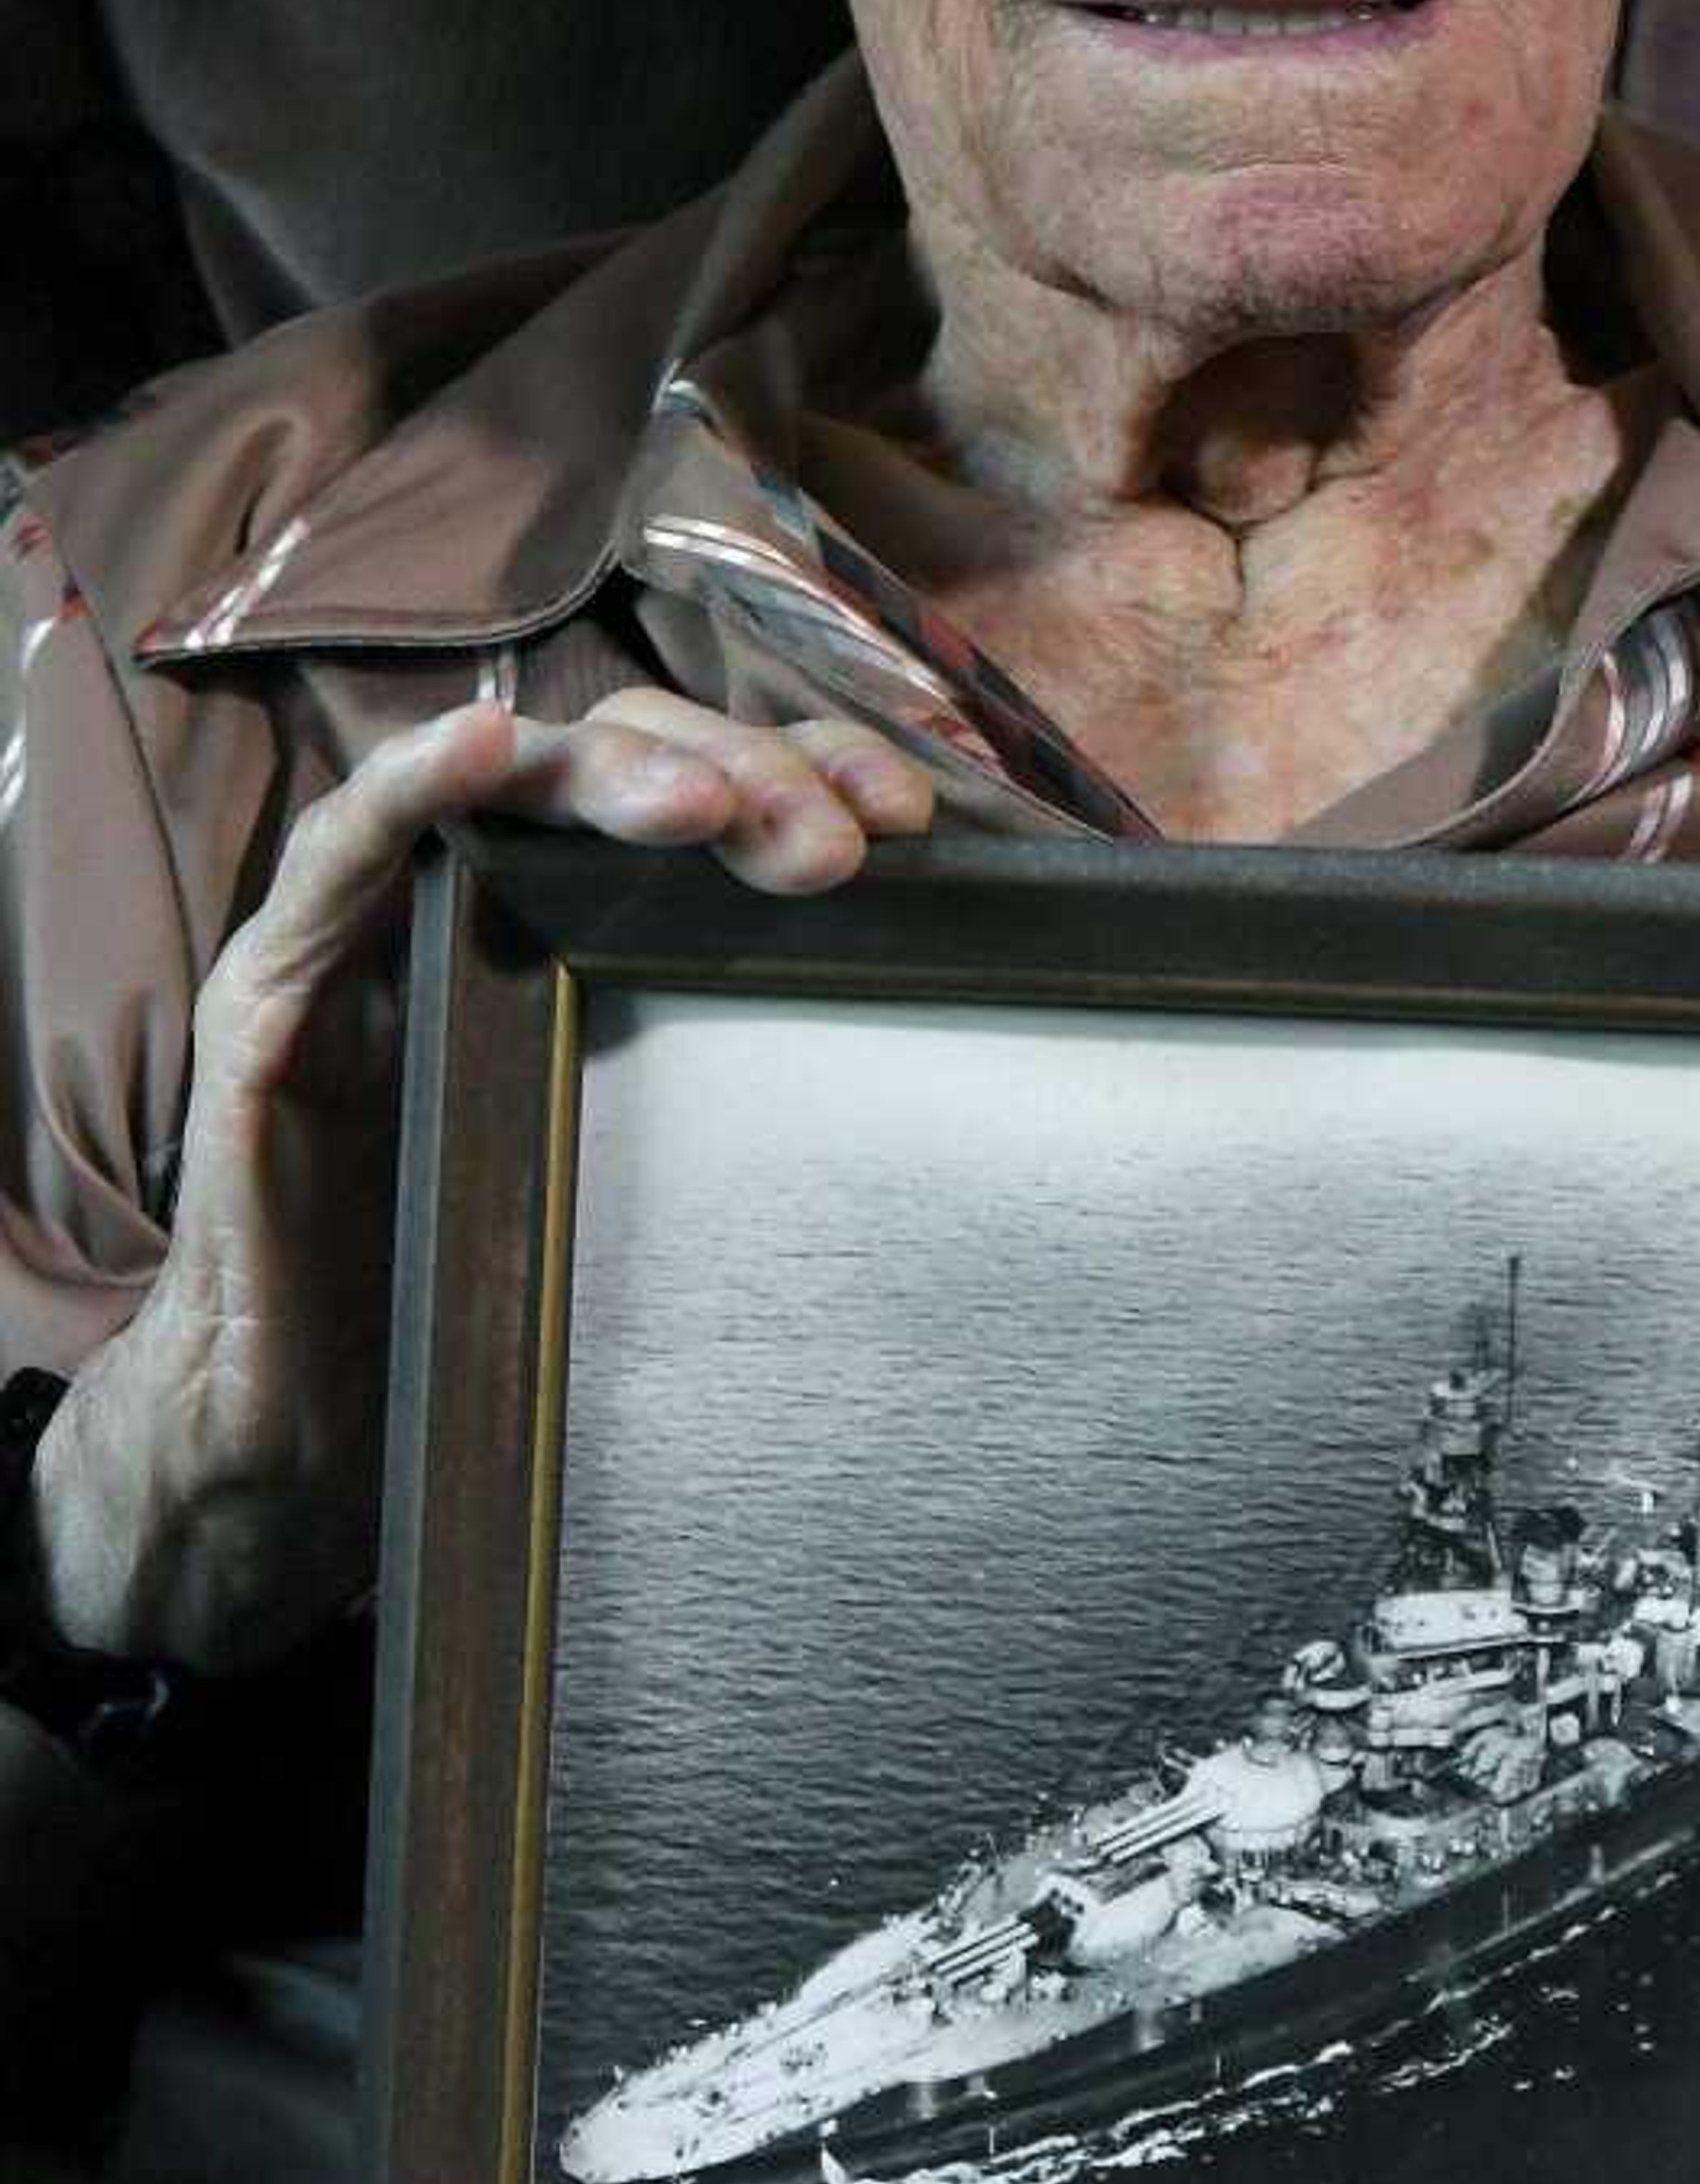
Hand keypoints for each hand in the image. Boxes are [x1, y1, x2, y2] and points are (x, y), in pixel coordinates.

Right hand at [34, 694, 936, 1664]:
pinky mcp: (275, 989)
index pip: (708, 786)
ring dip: (615, 775)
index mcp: (578, 920)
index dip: (807, 771)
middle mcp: (478, 894)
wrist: (302, 1435)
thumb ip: (742, 1085)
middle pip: (621, 757)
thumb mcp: (649, 1169)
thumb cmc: (484, 1298)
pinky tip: (482, 747)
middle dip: (742, 775)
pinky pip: (340, 854)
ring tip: (708, 805)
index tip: (908, 822)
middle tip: (833, 849)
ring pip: (504, 778)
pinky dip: (409, 783)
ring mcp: (373, 928)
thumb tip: (940, 1057)